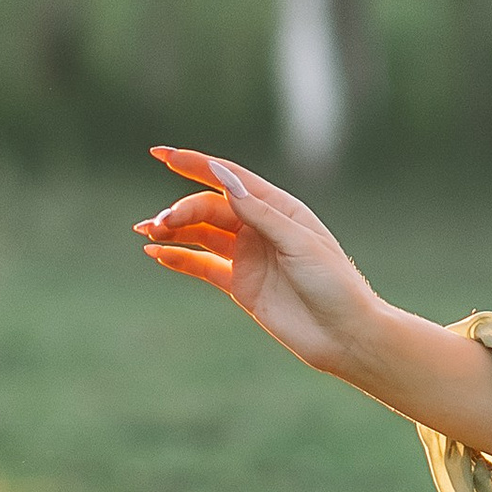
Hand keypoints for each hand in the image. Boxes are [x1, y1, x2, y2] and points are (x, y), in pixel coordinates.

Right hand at [136, 149, 381, 377]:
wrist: (344, 335)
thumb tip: (223, 179)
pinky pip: (203, 266)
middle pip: (211, 208)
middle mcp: (260, 227)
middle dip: (182, 209)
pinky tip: (156, 253)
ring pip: (202, 234)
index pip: (230, 178)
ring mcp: (249, 256)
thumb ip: (259, 213)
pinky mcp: (241, 286)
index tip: (163, 155)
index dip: (196, 164)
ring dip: (174, 230)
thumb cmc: (334, 283)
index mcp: (279, 208)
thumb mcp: (299, 243)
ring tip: (147, 231)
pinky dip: (179, 258)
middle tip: (161, 221)